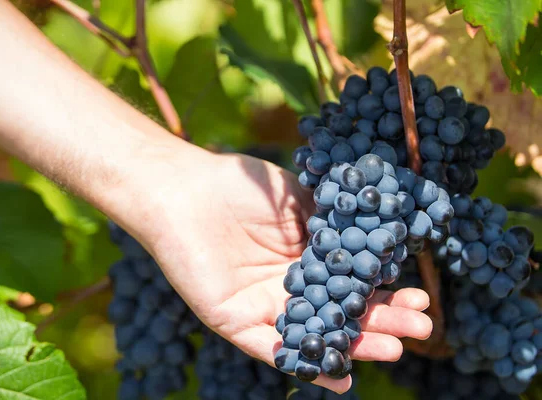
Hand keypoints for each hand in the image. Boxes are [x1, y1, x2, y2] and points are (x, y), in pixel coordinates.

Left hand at [137, 151, 432, 393]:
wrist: (186, 191)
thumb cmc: (241, 187)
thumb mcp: (298, 201)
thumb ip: (332, 223)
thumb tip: (378, 237)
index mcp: (303, 257)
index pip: (352, 282)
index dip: (385, 292)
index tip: (420, 297)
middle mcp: (287, 285)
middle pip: (340, 312)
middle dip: (381, 322)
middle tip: (420, 330)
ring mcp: (262, 305)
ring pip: (314, 333)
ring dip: (354, 346)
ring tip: (394, 351)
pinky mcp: (234, 320)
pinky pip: (272, 348)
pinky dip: (306, 363)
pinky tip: (341, 377)